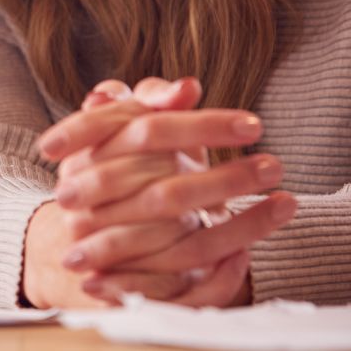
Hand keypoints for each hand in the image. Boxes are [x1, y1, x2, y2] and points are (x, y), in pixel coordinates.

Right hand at [41, 78, 295, 306]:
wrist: (74, 233)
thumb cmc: (117, 165)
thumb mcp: (131, 126)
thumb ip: (155, 102)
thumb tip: (187, 87)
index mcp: (90, 147)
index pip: (149, 132)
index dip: (202, 127)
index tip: (253, 126)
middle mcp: (85, 190)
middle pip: (163, 188)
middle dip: (225, 180)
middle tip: (275, 166)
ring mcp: (97, 233)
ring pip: (173, 226)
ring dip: (235, 218)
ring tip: (284, 203)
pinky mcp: (118, 271)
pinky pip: (176, 271)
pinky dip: (214, 259)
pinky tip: (248, 252)